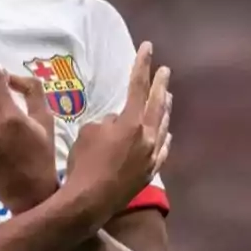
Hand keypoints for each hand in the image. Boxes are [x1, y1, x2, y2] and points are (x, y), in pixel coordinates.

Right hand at [66, 41, 171, 217]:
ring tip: (167, 96)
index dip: (141, 65)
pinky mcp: (150, 173)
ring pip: (163, 127)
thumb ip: (107, 123)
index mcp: (131, 123)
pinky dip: (164, 138)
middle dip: (160, 84)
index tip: (147, 47)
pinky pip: (162, 150)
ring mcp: (151, 156)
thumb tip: (117, 123)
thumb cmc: (83, 164)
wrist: (89, 202)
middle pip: (156, 104)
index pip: (137, 86)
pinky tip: (166, 134)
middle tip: (164, 70)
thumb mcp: (88, 133)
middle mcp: (147, 137)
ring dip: (164, 109)